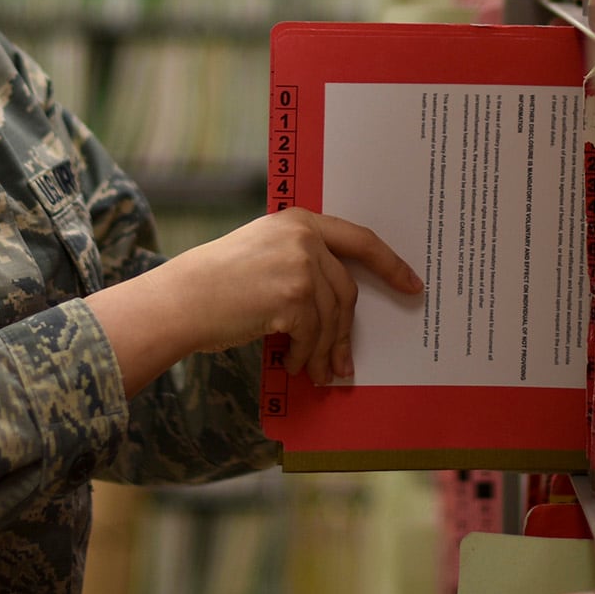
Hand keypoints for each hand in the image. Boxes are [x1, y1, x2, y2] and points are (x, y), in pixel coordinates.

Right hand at [86, 208, 421, 394]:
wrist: (182, 298)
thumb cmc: (216, 282)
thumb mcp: (263, 252)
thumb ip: (301, 259)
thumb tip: (338, 302)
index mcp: (299, 220)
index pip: (359, 239)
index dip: (390, 264)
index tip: (412, 285)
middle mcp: (303, 238)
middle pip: (346, 290)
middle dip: (347, 331)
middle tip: (346, 362)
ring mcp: (300, 265)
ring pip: (331, 318)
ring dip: (326, 351)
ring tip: (320, 373)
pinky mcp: (292, 296)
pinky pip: (313, 335)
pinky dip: (306, 356)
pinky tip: (295, 365)